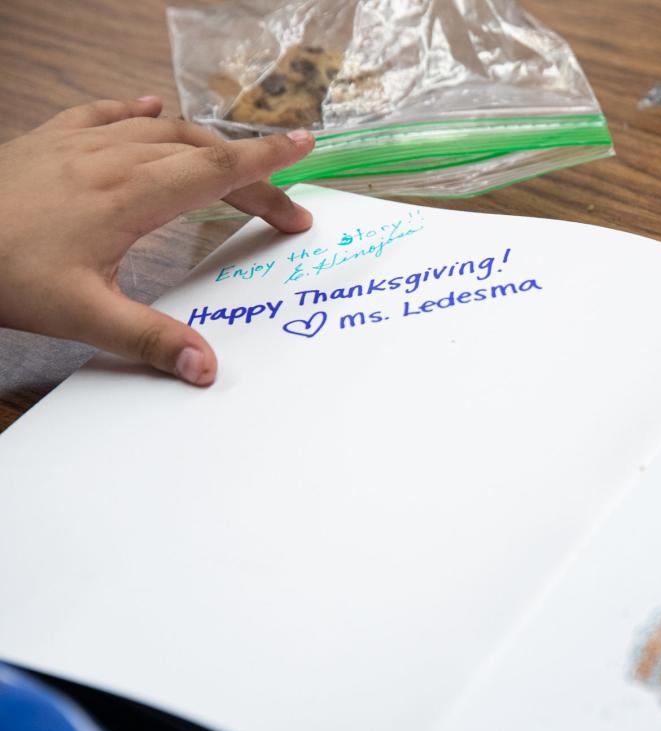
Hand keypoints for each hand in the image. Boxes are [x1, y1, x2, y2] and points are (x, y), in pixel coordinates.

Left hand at [0, 97, 315, 385]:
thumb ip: (149, 338)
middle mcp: (111, 159)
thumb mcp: (80, 315)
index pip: (215, 170)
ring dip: (205, 144)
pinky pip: (104, 113)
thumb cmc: (2, 274)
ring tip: (234, 164)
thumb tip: (207, 367)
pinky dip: (137, 111)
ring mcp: (77, 143)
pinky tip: (150, 108)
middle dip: (250, 172)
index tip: (305, 148)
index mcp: (129, 195)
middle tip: (281, 206)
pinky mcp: (47, 140)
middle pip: (199, 151)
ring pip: (159, 129)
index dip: (266, 162)